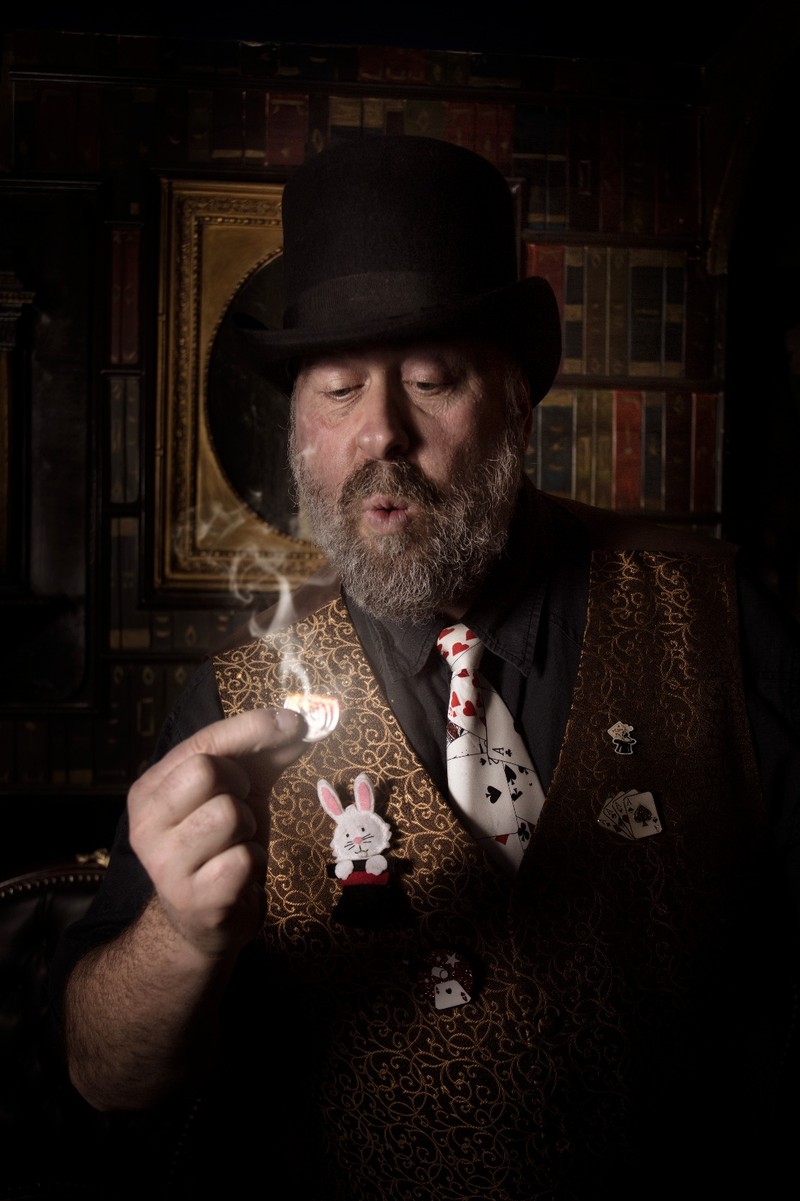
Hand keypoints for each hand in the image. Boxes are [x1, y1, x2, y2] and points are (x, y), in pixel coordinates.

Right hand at [127, 707, 307, 959]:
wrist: (204, 921)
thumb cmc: (219, 845)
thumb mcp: (236, 791)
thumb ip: (263, 752)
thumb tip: (301, 720)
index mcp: (150, 791)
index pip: (201, 742)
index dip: (251, 728)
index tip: (292, 722)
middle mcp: (145, 826)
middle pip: (208, 770)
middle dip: (239, 786)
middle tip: (238, 810)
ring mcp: (165, 866)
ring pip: (229, 814)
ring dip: (248, 829)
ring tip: (236, 845)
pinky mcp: (195, 900)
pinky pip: (243, 859)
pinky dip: (252, 862)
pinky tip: (238, 875)